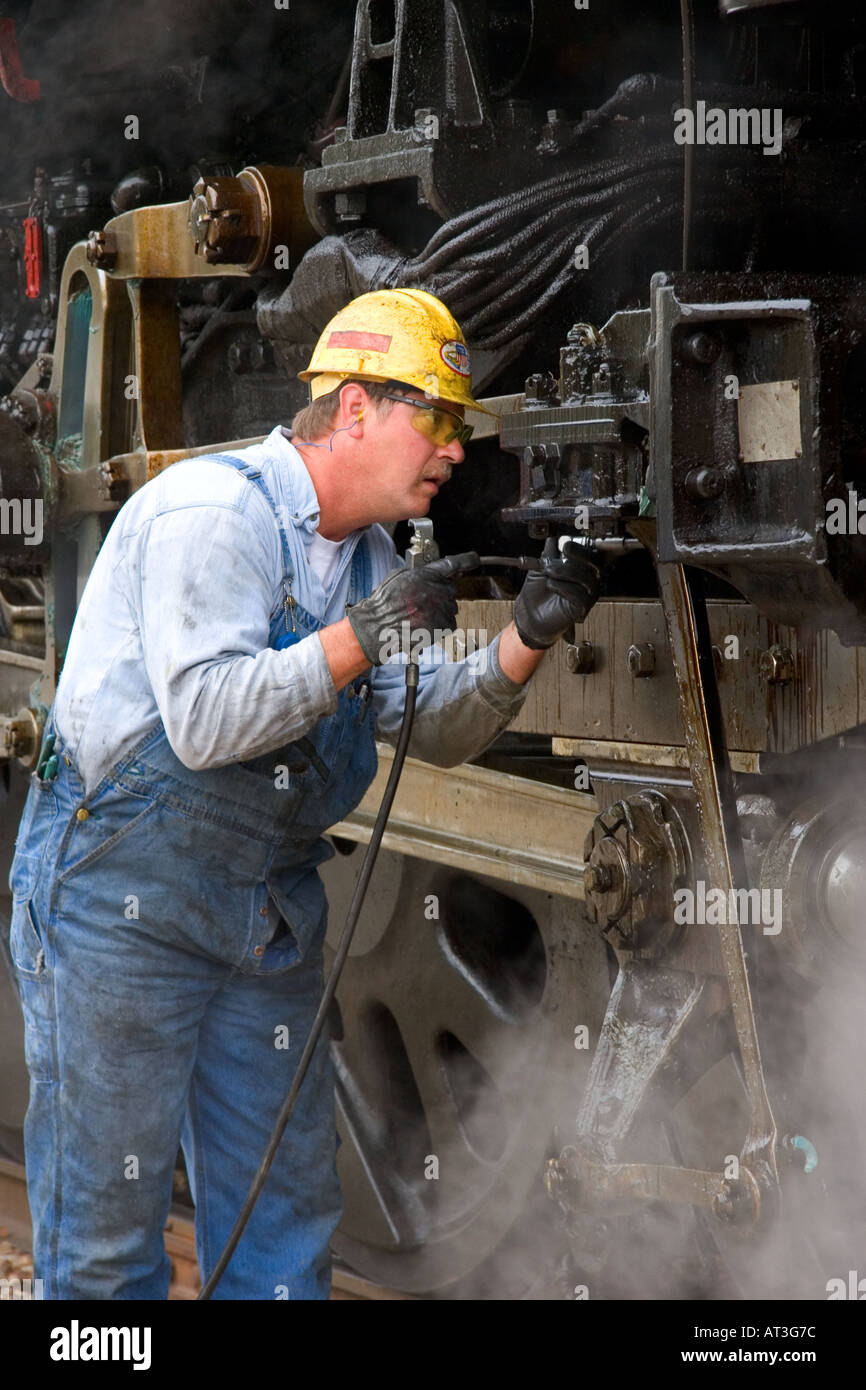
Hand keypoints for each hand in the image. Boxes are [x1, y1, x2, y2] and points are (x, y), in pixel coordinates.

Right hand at [347, 552, 479, 664]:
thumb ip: (417, 573)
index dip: (467, 560)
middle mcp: (436, 589)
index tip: (474, 559)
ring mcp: (441, 608)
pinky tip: (424, 626)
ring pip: (450, 608)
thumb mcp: (397, 577)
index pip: (453, 563)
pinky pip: (450, 623)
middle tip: (423, 603)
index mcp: (425, 574)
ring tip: (419, 616)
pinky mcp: (444, 625)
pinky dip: (440, 626)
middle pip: (451, 589)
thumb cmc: (383, 604)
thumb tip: (429, 574)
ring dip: (439, 611)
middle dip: (441, 595)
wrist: (377, 628)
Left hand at [512, 541, 599, 649]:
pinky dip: (565, 588)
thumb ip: (548, 554)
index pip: (589, 554)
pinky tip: (553, 586)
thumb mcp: (539, 568)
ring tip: (549, 573)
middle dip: (578, 556)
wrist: (527, 614)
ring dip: (566, 572)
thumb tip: (553, 538)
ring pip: (587, 579)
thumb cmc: (536, 593)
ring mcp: (586, 595)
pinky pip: (581, 596)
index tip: (565, 545)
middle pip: (594, 564)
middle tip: (562, 554)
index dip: (580, 548)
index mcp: (578, 568)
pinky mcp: (582, 609)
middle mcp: (586, 581)